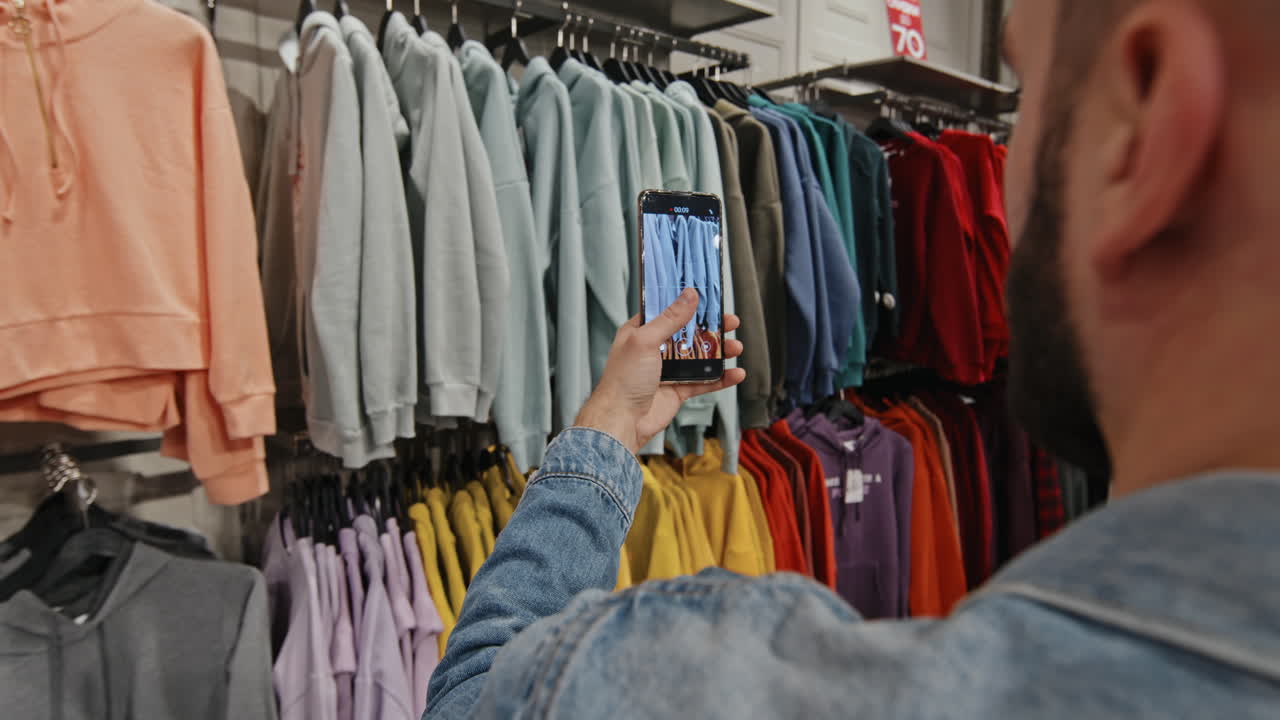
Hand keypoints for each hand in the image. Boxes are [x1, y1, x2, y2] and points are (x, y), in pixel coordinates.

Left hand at [575, 288, 745, 453]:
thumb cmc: (623, 380)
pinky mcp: (678, 389)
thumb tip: (688, 295)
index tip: (709, 298)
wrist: (622, 421)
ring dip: (719, 352)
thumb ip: (670, 318)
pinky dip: (720, 378)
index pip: (668, 311)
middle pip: (689, 333)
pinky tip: (735, 373)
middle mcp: (655, 349)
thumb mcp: (645, 340)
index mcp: (641, 332)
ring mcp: (668, 370)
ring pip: (700, 356)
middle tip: (730, 322)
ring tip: (735, 347)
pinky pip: (704, 381)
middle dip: (712, 327)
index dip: (688, 304)